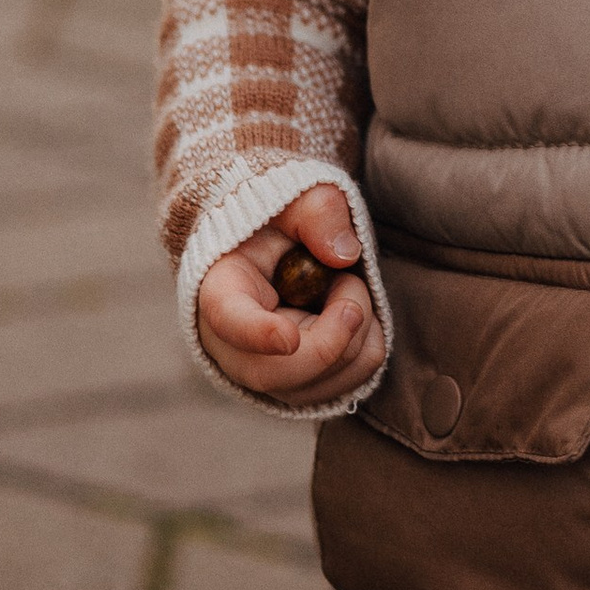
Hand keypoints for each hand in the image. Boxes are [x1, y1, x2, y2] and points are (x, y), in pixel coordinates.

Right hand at [195, 182, 385, 407]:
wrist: (277, 249)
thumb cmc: (280, 223)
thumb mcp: (295, 200)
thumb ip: (317, 214)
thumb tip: (344, 255)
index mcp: (221, 290)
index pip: (229, 320)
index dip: (257, 334)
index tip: (289, 337)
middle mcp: (233, 347)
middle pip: (276, 372)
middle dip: (334, 335)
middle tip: (352, 282)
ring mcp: (265, 374)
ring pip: (319, 384)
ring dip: (357, 332)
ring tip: (342, 288)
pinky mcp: (300, 388)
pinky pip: (348, 385)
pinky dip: (367, 347)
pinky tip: (350, 315)